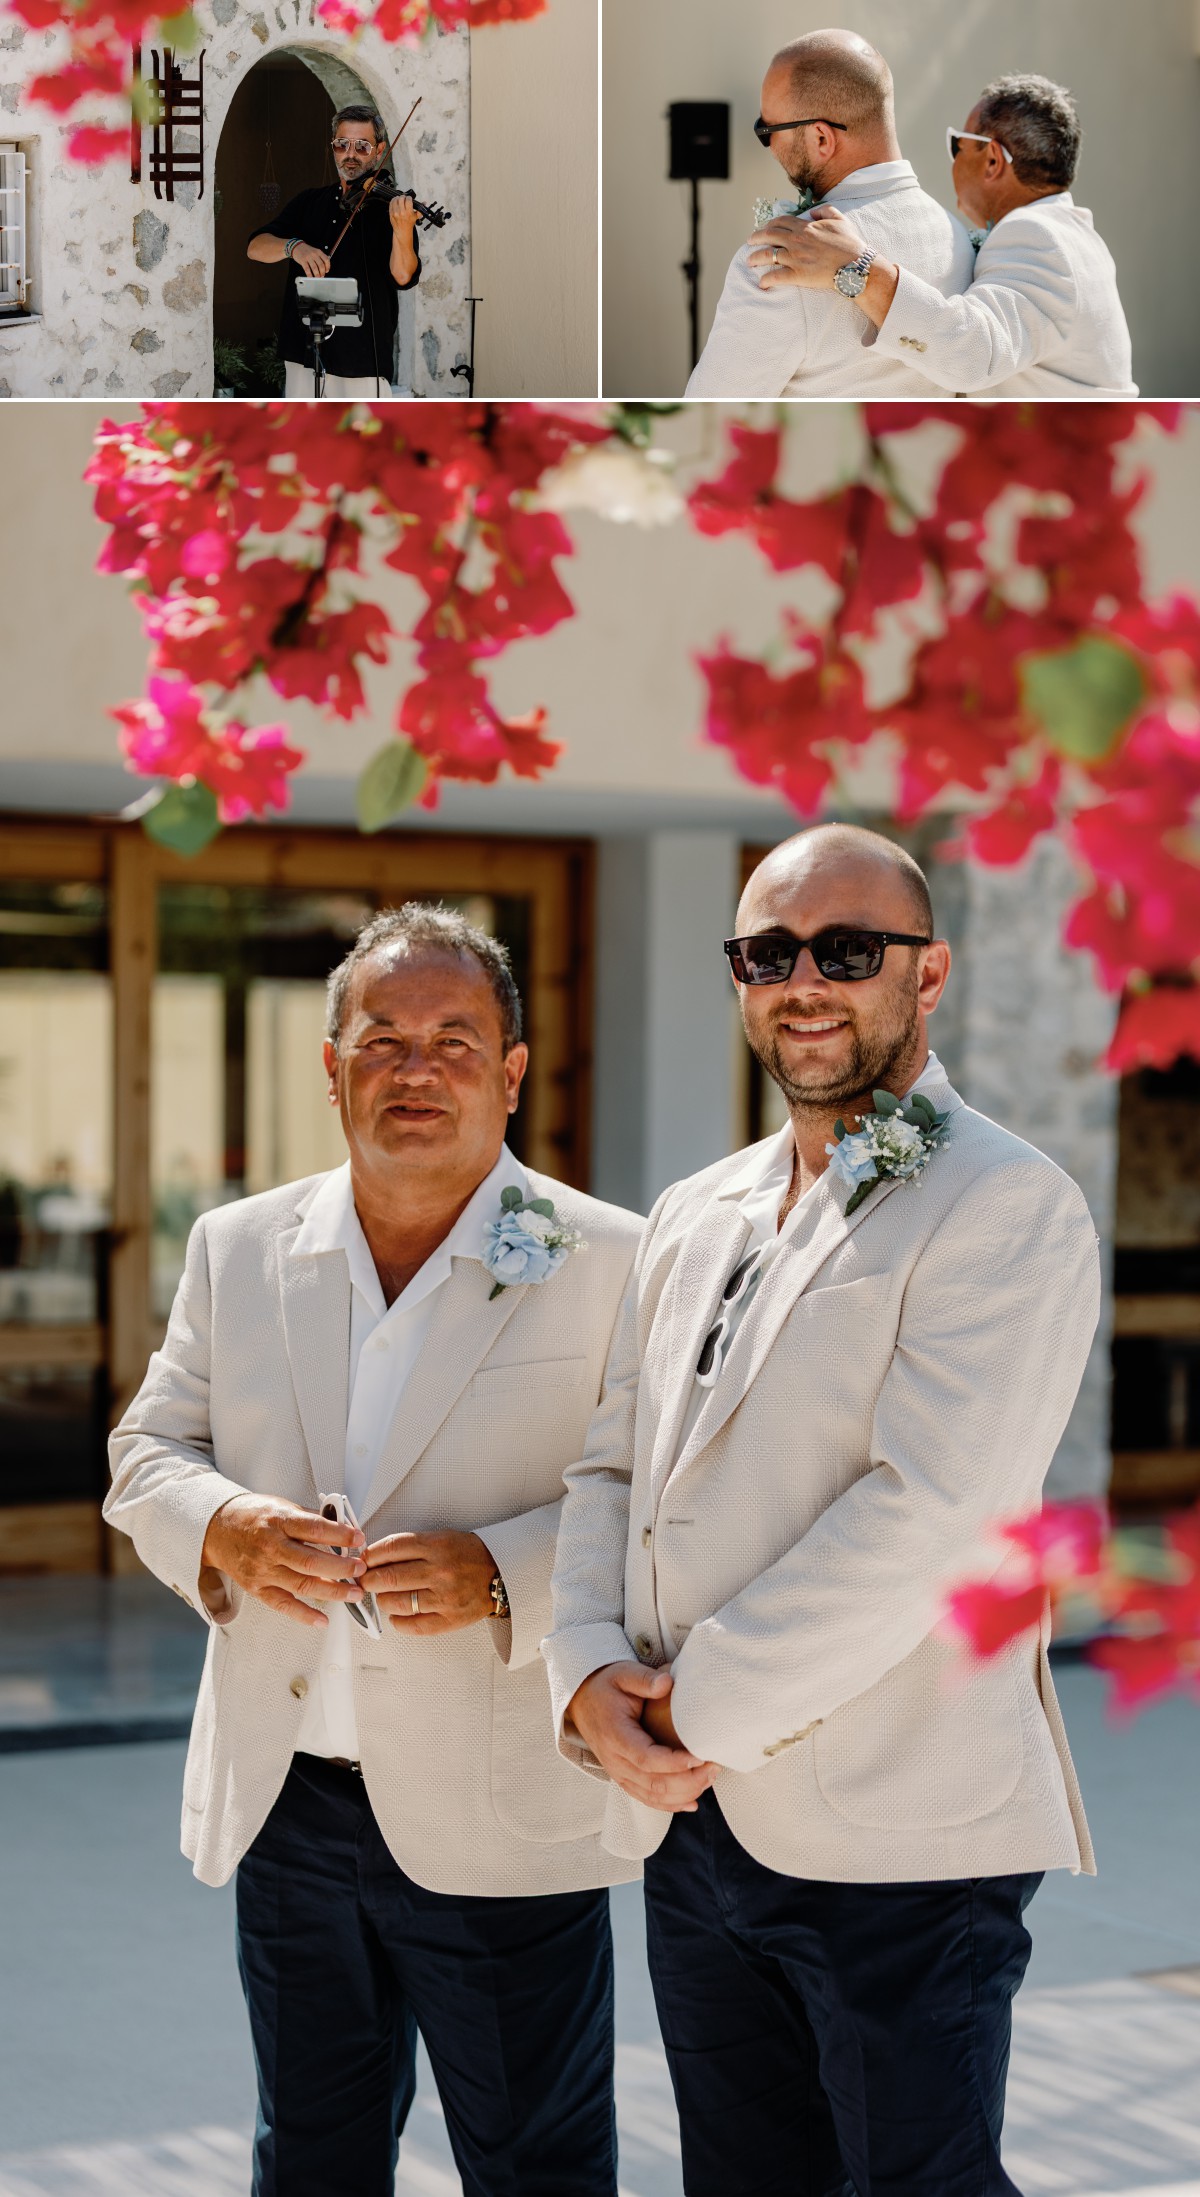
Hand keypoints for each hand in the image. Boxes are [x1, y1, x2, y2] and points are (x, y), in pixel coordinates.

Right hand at [200, 1493, 365, 1628]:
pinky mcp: (258, 1588)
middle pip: (311, 1562)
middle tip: (360, 1570)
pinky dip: (304, 1615)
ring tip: (352, 1593)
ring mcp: (263, 1570)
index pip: (315, 1529)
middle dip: (341, 1568)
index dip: (340, 1534)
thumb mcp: (283, 1506)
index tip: (359, 1538)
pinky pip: (284, 1605)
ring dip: (332, 1592)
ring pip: (302, 1585)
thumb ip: (310, 1518)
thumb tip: (342, 1527)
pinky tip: (322, 1619)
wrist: (218, 1528)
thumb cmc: (253, 1516)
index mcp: (279, 1521)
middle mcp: (271, 1547)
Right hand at [291, 241, 330, 276]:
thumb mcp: (315, 251)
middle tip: (322, 276)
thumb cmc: (306, 250)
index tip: (327, 271)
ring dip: (317, 274)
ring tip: (317, 277)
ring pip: (315, 268)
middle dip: (322, 272)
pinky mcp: (303, 261)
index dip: (327, 267)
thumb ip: (320, 258)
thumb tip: (324, 267)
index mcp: (318, 252)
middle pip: (321, 265)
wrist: (297, 246)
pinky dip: (309, 275)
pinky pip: (307, 269)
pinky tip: (310, 277)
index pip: (326, 260)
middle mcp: (314, 254)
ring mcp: (308, 257)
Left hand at [365, 1528, 495, 1634]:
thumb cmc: (468, 1555)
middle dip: (369, 1581)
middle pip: (388, 1578)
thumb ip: (411, 1547)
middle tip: (365, 1582)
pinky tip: (396, 1615)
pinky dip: (397, 1622)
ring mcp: (444, 1598)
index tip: (363, 1561)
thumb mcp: (441, 1538)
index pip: (391, 1549)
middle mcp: (439, 1571)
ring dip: (382, 1601)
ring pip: (396, 1603)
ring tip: (383, 1597)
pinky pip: (413, 1625)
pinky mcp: (449, 1619)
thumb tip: (375, 1558)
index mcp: (436, 1546)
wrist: (501, 1573)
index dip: (370, 1556)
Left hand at [389, 191, 417, 232]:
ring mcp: (395, 213)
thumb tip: (424, 202)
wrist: (402, 231)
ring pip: (395, 200)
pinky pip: (391, 203)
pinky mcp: (391, 213)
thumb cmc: (409, 224)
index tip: (409, 199)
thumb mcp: (416, 217)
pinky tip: (395, 202)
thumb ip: (420, 209)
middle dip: (403, 197)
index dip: (409, 198)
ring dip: (397, 198)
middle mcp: (402, 212)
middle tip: (404, 198)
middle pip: (401, 198)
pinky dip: (393, 201)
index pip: (408, 199)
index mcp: (408, 212)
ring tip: (399, 199)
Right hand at [567, 1663, 714, 1813]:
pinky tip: (692, 1802)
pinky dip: (671, 1804)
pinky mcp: (624, 1778)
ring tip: (709, 1778)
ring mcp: (619, 1773)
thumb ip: (645, 1679)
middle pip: (654, 1783)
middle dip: (689, 1780)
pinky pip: (647, 1799)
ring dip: (684, 1793)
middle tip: (714, 1767)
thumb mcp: (623, 1674)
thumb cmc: (607, 1686)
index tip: (701, 1757)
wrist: (583, 1700)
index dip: (675, 1762)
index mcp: (615, 1735)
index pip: (646, 1758)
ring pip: (653, 1796)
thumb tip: (668, 1683)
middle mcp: (615, 1760)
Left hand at [746, 205, 865, 289]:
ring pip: (768, 255)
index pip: (781, 222)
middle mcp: (797, 240)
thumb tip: (813, 212)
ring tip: (749, 261)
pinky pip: (776, 276)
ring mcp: (796, 258)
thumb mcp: (840, 219)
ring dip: (756, 257)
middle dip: (756, 238)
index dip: (769, 224)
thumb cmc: (850, 244)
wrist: (856, 266)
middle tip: (749, 242)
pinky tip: (761, 283)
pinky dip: (766, 279)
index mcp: (805, 226)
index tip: (764, 229)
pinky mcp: (797, 275)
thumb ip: (825, 211)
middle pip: (769, 235)